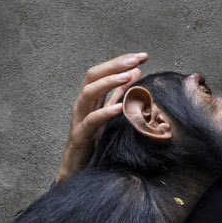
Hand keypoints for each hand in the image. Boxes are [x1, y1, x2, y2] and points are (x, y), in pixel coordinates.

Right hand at [57, 52, 148, 183]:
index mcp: (91, 97)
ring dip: (108, 82)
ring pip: (88, 92)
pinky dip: (105, 112)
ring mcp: (79, 118)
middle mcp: (82, 103)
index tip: (143, 56)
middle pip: (94, 75)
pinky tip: (119, 108)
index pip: (104, 70)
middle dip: (115, 65)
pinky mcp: (80, 134)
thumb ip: (120, 93)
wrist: (78, 166)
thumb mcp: (110, 111)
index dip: (122, 61)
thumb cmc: (94, 139)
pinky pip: (91, 120)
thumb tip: (136, 72)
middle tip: (136, 60)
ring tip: (127, 76)